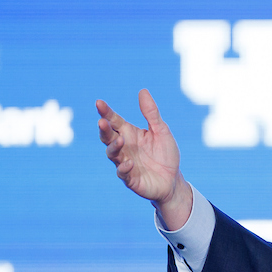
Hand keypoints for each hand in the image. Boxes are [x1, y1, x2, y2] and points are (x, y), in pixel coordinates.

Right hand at [97, 89, 191, 229]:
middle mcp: (123, 147)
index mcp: (129, 134)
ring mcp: (124, 163)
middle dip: (104, 129)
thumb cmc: (166, 155)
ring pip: (112, 153)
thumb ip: (151, 114)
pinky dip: (124, 167)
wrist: (173, 180)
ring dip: (114, 147)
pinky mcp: (130, 179)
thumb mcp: (161, 131)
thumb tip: (143, 91)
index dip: (106, 112)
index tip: (99, 103)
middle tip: (102, 122)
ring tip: (120, 141)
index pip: (114, 121)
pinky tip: (129, 162)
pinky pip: (122, 173)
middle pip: (108, 136)